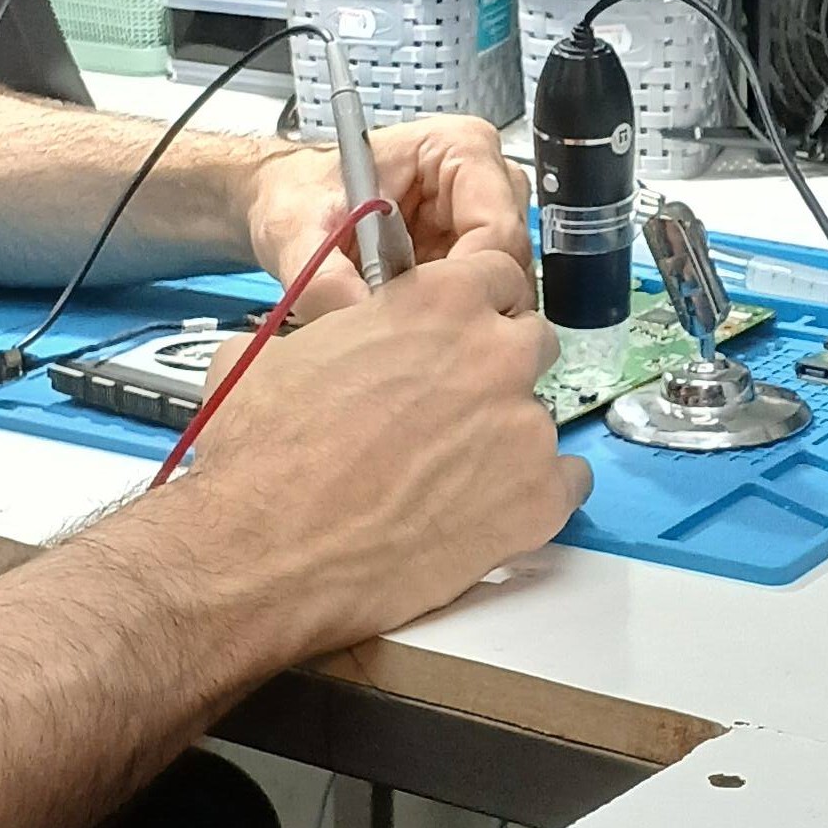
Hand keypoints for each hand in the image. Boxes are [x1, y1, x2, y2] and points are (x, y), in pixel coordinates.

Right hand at [165, 249, 586, 649]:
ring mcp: (526, 429)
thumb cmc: (259, 450)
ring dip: (507, 438)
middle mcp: (496, 354)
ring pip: (542, 419)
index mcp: (439, 302)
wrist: (260, 553)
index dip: (480, 305)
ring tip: (453, 477)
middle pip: (531, 343)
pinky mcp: (539, 502)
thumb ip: (340, 331)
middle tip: (453, 409)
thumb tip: (336, 342)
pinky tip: (488, 511)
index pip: (501, 274)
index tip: (464, 333)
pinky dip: (535, 495)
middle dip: (499, 368)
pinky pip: (568, 485)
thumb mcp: (281, 351)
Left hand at [240, 113, 532, 316]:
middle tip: (413, 333)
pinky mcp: (471, 250)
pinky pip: (480, 295)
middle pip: (511, 261)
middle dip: (465, 302)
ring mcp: (481, 216)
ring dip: (457, 312)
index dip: (470, 283)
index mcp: (459, 148)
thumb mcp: (296, 230)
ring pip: (502, 285)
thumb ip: (321, 276)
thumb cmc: (299, 194)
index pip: (499, 229)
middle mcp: (484, 178)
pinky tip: (408, 322)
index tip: (426, 319)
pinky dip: (447, 316)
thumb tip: (356, 317)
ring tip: (402, 325)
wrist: (288, 203)